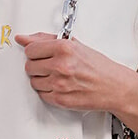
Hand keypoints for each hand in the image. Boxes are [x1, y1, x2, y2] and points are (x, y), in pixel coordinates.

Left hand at [16, 32, 135, 114]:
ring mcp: (59, 84)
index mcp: (64, 48)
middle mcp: (61, 66)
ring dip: (42, 79)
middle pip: (29, 66)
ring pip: (33, 81)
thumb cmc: (98, 66)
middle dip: (37, 65)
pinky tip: (60, 86)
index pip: (30, 49)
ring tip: (57, 76)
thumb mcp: (75, 45)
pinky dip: (48, 91)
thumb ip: (46, 40)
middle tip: (51, 65)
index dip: (35, 52)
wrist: (114, 87)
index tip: (41, 54)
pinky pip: (41, 94)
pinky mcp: (60, 99)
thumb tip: (23, 39)